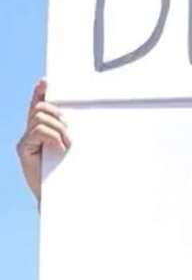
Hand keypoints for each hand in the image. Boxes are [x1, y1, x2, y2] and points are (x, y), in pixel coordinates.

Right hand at [16, 79, 70, 201]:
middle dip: (57, 114)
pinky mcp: (24, 150)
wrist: (59, 197)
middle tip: (69, 132)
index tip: (45, 82)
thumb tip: (80, 125)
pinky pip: (37, 131)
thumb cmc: (68, 175)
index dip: (39, 93)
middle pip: (40, 108)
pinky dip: (52, 136)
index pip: (38, 106)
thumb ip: (72, 137)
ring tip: (66, 144)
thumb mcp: (73, 152)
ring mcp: (26, 141)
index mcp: (43, 132)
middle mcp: (31, 134)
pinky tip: (60, 147)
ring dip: (57, 128)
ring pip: (39, 117)